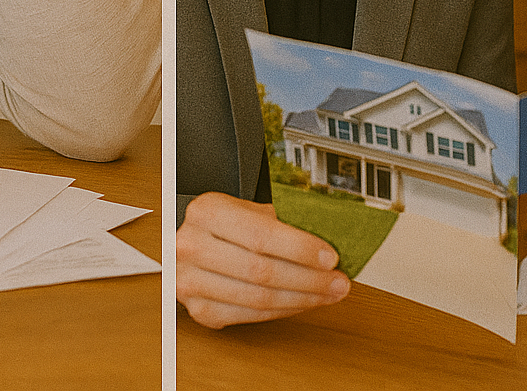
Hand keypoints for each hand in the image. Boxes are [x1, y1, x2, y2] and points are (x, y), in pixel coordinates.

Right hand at [177, 192, 350, 328]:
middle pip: (261, 271)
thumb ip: (278, 223)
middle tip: (338, 282)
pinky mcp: (199, 310)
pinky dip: (282, 312)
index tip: (330, 258)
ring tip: (327, 294)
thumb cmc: (222, 226)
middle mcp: (192, 246)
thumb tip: (326, 246)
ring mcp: (191, 282)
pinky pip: (249, 316)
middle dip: (309, 280)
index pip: (260, 235)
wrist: (188, 244)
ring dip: (301, 299)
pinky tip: (301, 303)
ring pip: (258, 298)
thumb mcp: (244, 209)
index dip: (300, 249)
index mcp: (207, 212)